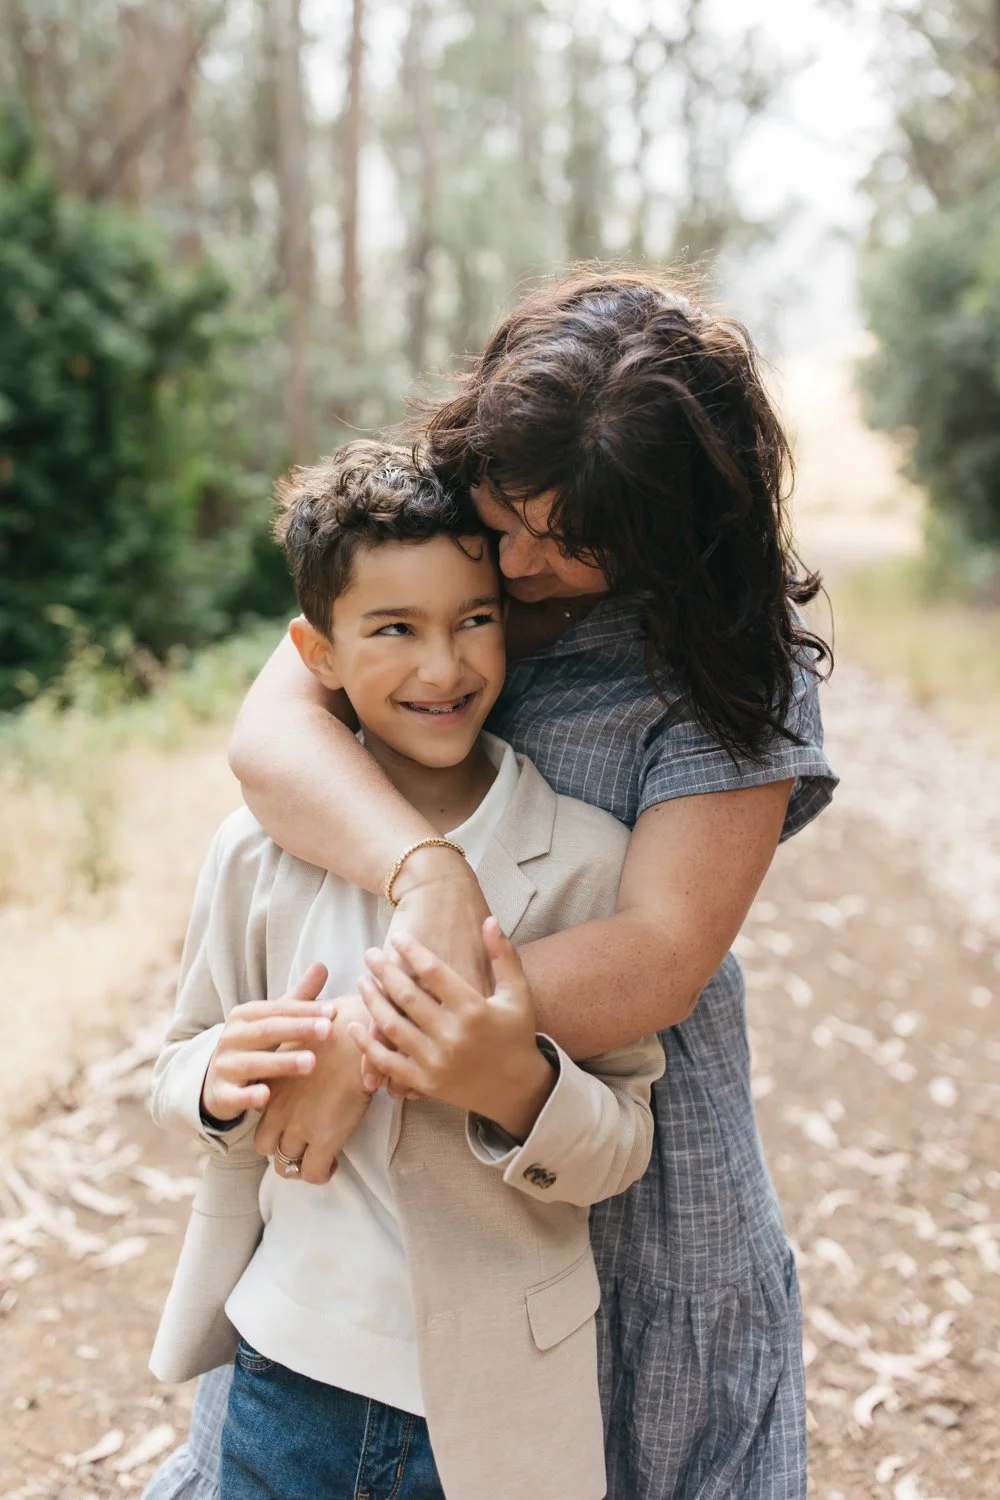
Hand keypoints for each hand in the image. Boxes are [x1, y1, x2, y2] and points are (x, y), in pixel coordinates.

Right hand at [201, 962, 334, 1122]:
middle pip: (267, 1031)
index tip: (332, 1012)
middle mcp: (232, 1037)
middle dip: (298, 1029)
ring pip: (253, 1063)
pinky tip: (266, 1097)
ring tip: (311, 1062)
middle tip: (327, 1030)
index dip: (305, 1010)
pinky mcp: (220, 1094)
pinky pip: (234, 1096)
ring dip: (282, 1062)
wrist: (216, 1081)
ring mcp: (224, 1065)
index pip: (278, 1010)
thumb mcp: (273, 1021)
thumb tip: (322, 965)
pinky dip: (248, 1097)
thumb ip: (298, 998)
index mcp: (245, 1015)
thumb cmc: (255, 1046)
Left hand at [253, 991, 374, 1183]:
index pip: (261, 1117)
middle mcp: (278, 1110)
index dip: (275, 1124)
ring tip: (321, 1158)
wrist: (352, 1036)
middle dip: (282, 1150)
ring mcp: (298, 1127)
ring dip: (301, 1164)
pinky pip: (312, 1173)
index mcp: (273, 1086)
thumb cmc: (337, 1028)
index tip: (294, 1123)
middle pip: (266, 1146)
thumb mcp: (305, 1041)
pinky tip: (333, 1163)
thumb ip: (299, 1057)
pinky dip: (321, 1173)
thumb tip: (310, 1061)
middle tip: (304, 1146)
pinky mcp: (323, 1139)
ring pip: (286, 1164)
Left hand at [366, 846, 491, 1096]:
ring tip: (362, 980)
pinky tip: (355, 1025)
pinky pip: (389, 1062)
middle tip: (369, 954)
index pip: (434, 972)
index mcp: (474, 1009)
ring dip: (372, 1001)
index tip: (397, 938)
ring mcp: (437, 1061)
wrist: (516, 1089)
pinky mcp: (426, 1082)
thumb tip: (490, 920)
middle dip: (384, 971)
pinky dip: (368, 1045)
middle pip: (407, 996)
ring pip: (393, 1027)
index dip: (412, 952)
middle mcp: (453, 1035)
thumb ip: (503, 956)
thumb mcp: (517, 993)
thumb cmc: (516, 1034)